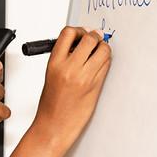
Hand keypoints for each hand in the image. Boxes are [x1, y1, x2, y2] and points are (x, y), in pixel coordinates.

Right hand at [32, 26, 111, 151]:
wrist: (54, 126)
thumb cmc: (50, 104)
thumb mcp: (50, 74)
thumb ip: (63, 57)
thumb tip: (78, 44)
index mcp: (54, 63)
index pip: (68, 33)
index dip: (77, 30)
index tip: (80, 33)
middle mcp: (70, 68)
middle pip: (90, 38)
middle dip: (94, 36)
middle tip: (93, 40)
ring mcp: (85, 77)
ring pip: (103, 51)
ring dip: (103, 48)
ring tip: (98, 52)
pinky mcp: (96, 86)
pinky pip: (106, 66)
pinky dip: (105, 61)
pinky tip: (100, 64)